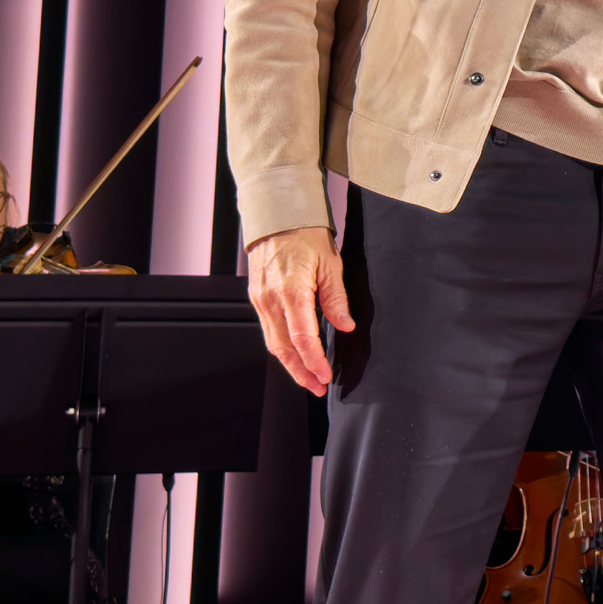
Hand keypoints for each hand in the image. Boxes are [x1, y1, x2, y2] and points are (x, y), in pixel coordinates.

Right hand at [247, 226, 354, 395]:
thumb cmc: (306, 236)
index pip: (302, 338)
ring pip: (273, 343)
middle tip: (318, 388)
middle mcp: (270, 299)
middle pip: (284, 348)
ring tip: (308, 379)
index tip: (326, 377)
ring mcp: (260, 300)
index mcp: (291, 291)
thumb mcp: (331, 264)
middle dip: (301, 372)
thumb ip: (336, 299)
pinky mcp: (256, 298)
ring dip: (290, 364)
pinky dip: (281, 347)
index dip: (314, 361)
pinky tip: (294, 356)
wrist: (278, 215)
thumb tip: (345, 327)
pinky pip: (268, 330)